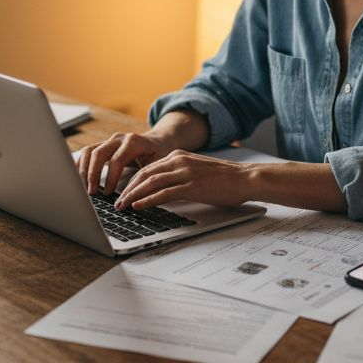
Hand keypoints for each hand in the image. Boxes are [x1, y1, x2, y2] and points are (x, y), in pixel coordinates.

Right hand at [76, 131, 175, 194]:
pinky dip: (80, 163)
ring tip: (83, 187)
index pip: (117, 159)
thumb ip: (148, 176)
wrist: (159, 140)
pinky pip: (87, 152)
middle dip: (93, 174)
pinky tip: (77, 177)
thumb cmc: (160, 155)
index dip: (110, 177)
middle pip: (99, 153)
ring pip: (90, 151)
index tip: (107, 193)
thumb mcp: (159, 164)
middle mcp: (119, 138)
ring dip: (84, 170)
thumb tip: (137, 196)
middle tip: (91, 192)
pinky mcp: (103, 145)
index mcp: (134, 142)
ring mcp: (110, 140)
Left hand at [115, 150, 255, 209]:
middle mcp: (179, 161)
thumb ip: (180, 175)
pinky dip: (148, 199)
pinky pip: (164, 192)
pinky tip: (139, 206)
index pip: (147, 168)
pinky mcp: (191, 186)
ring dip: (133, 195)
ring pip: (150, 183)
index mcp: (178, 156)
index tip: (123, 192)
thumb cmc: (225, 178)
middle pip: (144, 174)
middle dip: (127, 188)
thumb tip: (163, 188)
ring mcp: (185, 173)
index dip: (132, 181)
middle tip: (117, 201)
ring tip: (123, 206)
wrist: (245, 178)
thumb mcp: (197, 170)